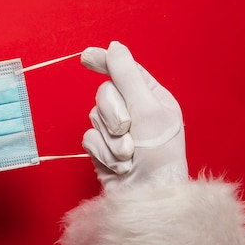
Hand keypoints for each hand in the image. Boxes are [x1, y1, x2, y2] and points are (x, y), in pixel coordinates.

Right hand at [81, 41, 187, 190]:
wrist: (147, 198)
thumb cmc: (159, 155)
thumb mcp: (147, 109)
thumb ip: (127, 75)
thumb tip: (115, 47)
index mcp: (152, 97)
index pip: (125, 70)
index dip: (105, 62)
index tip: (86, 56)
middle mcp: (134, 111)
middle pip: (105, 94)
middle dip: (113, 113)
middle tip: (127, 129)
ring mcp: (117, 131)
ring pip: (94, 116)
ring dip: (110, 138)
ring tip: (128, 155)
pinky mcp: (102, 149)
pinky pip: (89, 138)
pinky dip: (102, 152)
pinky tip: (118, 165)